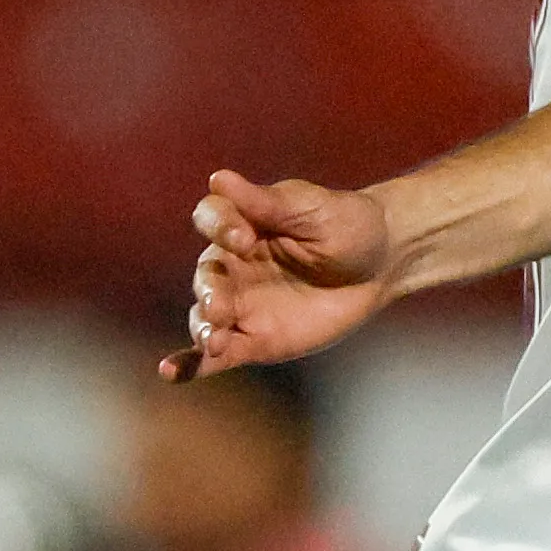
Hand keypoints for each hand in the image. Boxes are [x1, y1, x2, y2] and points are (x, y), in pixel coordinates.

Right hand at [158, 169, 398, 380]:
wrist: (381, 264)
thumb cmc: (347, 224)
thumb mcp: (313, 209)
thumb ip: (266, 203)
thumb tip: (218, 178)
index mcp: (243, 223)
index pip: (211, 219)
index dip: (220, 227)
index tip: (245, 237)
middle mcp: (233, 265)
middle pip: (205, 275)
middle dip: (209, 290)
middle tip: (221, 303)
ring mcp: (240, 305)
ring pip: (205, 317)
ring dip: (203, 327)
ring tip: (212, 338)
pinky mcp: (253, 340)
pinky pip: (214, 355)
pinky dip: (189, 365)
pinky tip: (169, 372)